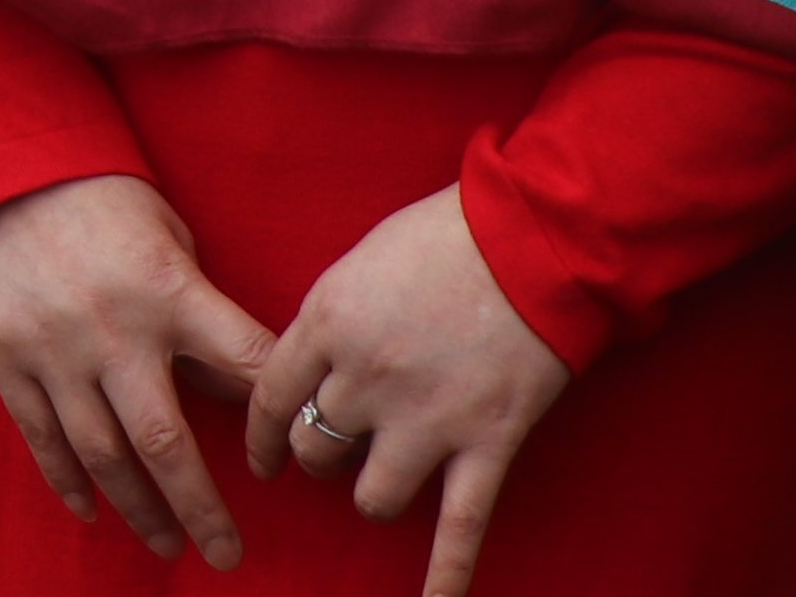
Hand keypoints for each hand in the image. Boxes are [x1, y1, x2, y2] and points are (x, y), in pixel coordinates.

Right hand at [0, 173, 275, 566]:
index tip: (292, 455)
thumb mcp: (169, 239)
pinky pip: (42, 436)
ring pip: (103, 453)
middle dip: (202, 509)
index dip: (274, 416)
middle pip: (166, 443)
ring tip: (167, 546)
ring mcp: (55, 350)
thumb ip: (198, 313)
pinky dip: (68, 481)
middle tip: (227, 557)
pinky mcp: (8, 358)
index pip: (242, 364)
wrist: (1, 165)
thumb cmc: (102, 196)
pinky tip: (93, 512)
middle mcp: (114, 332)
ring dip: (139, 508)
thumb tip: (230, 389)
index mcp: (168, 293)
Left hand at [249, 186, 573, 596]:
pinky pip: (457, 527)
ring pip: (372, 496)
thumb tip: (317, 359)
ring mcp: (425, 419)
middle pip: (317, 450)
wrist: (532, 236)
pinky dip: (445, 574)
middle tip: (341, 447)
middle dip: (321, 457)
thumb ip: (332, 317)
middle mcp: (365, 379)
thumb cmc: (445, 234)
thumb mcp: (361, 260)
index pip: (270, 398)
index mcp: (326, 323)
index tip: (264, 455)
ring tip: (387, 479)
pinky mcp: (485, 444)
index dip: (263, 434)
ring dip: (374, 494)